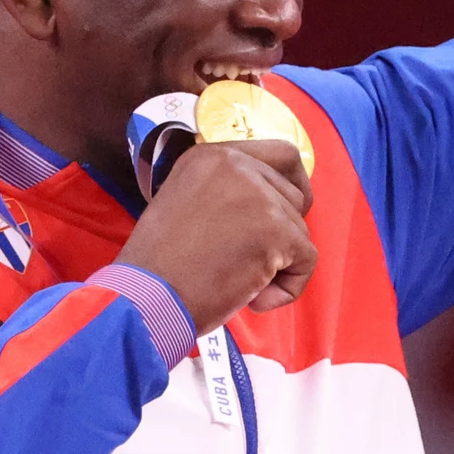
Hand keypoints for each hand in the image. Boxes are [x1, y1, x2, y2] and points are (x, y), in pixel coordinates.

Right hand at [114, 139, 316, 333]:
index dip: (294, 183)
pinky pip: (306, 261)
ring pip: (299, 230)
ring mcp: (260, 196)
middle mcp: (238, 166)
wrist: (146, 297)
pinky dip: (288, 287)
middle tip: (249, 262)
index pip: (281, 153)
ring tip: (236, 282)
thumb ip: (225, 194)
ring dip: (278, 264)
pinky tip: (253, 300)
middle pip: (293, 195)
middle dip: (282, 233)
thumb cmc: (158, 266)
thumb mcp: (184, 204)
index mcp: (211, 156)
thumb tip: (271, 205)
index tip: (293, 209)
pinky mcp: (277, 230)